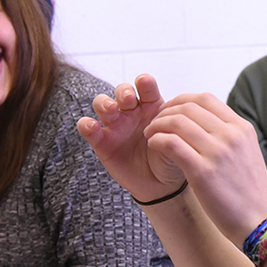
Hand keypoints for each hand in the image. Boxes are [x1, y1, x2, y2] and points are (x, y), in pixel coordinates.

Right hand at [78, 74, 186, 201]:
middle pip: (121, 91)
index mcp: (151, 105)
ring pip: (102, 104)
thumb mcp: (178, 141)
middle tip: (128, 99)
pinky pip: (88, 129)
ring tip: (110, 109)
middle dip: (123, 91)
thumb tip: (180, 118)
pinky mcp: (101, 142)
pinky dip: (86, 124)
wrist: (161, 184)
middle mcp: (131, 111)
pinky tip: (91, 126)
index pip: (145, 86)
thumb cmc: (171, 156)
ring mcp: (115, 125)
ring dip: (104, 103)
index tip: (145, 83)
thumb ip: (176, 129)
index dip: (143, 82)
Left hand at [145, 93, 266, 244]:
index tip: (170, 111)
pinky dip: (157, 140)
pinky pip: (171, 143)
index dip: (181, 100)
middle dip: (165, 111)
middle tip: (155, 123)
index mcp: (242, 128)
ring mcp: (218, 152)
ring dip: (157, 125)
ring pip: (177, 122)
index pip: (205, 98)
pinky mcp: (203, 172)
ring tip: (150, 135)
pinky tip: (153, 146)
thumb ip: (228, 136)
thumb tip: (203, 125)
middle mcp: (231, 135)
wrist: (262, 222)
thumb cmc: (251, 192)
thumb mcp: (247, 153)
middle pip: (188, 107)